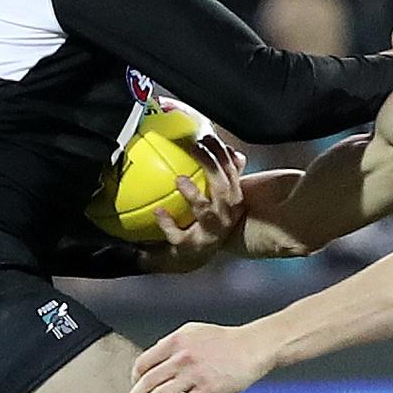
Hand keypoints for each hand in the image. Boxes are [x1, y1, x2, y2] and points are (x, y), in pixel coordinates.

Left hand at [126, 322, 274, 392]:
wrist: (251, 347)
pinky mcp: (207, 390)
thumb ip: (172, 343)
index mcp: (177, 340)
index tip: (134, 386)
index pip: (144, 361)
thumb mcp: (193, 331)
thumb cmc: (224, 340)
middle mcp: (182, 356)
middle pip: (148, 381)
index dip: (134, 377)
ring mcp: (194, 374)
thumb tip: (154, 358)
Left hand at [139, 136, 246, 273]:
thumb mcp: (222, 197)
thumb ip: (227, 173)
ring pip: (205, 211)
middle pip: (222, 188)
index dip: (222, 154)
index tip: (209, 137)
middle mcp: (226, 215)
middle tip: (195, 148)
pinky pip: (180, 235)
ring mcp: (211, 231)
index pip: (232, 172)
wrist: (199, 255)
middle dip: (211, 166)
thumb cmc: (210, 219)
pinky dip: (168, 223)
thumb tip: (231, 150)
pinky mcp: (194, 245)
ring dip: (193, 194)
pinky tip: (158, 211)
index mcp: (234, 200)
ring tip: (179, 179)